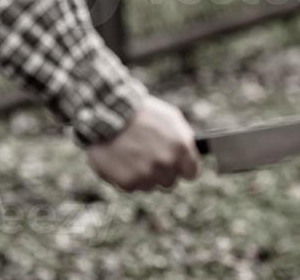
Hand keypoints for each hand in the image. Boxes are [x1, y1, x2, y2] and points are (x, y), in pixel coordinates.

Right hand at [87, 96, 201, 191]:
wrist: (107, 113)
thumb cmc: (140, 113)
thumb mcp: (170, 118)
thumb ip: (184, 139)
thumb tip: (188, 156)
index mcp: (181, 148)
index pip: (192, 173)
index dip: (183, 169)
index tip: (177, 166)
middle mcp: (166, 164)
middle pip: (170, 182)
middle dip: (162, 172)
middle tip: (149, 157)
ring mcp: (147, 175)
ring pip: (150, 186)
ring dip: (144, 175)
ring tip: (132, 154)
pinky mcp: (128, 183)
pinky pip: (133, 186)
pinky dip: (127, 176)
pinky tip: (122, 160)